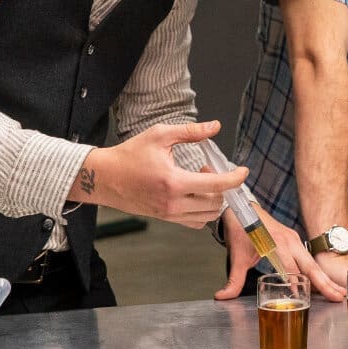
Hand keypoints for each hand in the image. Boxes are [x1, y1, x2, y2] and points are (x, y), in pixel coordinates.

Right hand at [76, 121, 245, 227]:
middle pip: (216, 203)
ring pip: (207, 216)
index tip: (243, 171)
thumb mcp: (160, 135)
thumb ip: (190, 131)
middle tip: (209, 168)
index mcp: (174, 181)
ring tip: (202, 180)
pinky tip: (196, 193)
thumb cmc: (129, 154)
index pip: (216, 185)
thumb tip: (215, 126)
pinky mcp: (166, 218)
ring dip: (214, 199)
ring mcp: (169, 214)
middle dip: (222, 186)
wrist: (104, 177)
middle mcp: (173, 202)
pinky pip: (195, 222)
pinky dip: (203, 211)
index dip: (235, 178)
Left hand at [215, 206, 345, 301]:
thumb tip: (222, 297)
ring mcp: (294, 239)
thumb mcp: (237, 257)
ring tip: (338, 292)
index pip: (290, 268)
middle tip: (337, 297)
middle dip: (324, 282)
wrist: (242, 208)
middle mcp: (289, 240)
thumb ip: (233, 279)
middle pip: (310, 266)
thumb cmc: (241, 231)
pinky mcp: (295, 240)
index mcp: (276, 243)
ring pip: (312, 262)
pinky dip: (318, 271)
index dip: (298, 284)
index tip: (305, 298)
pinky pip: (308, 257)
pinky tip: (326, 282)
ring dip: (325, 278)